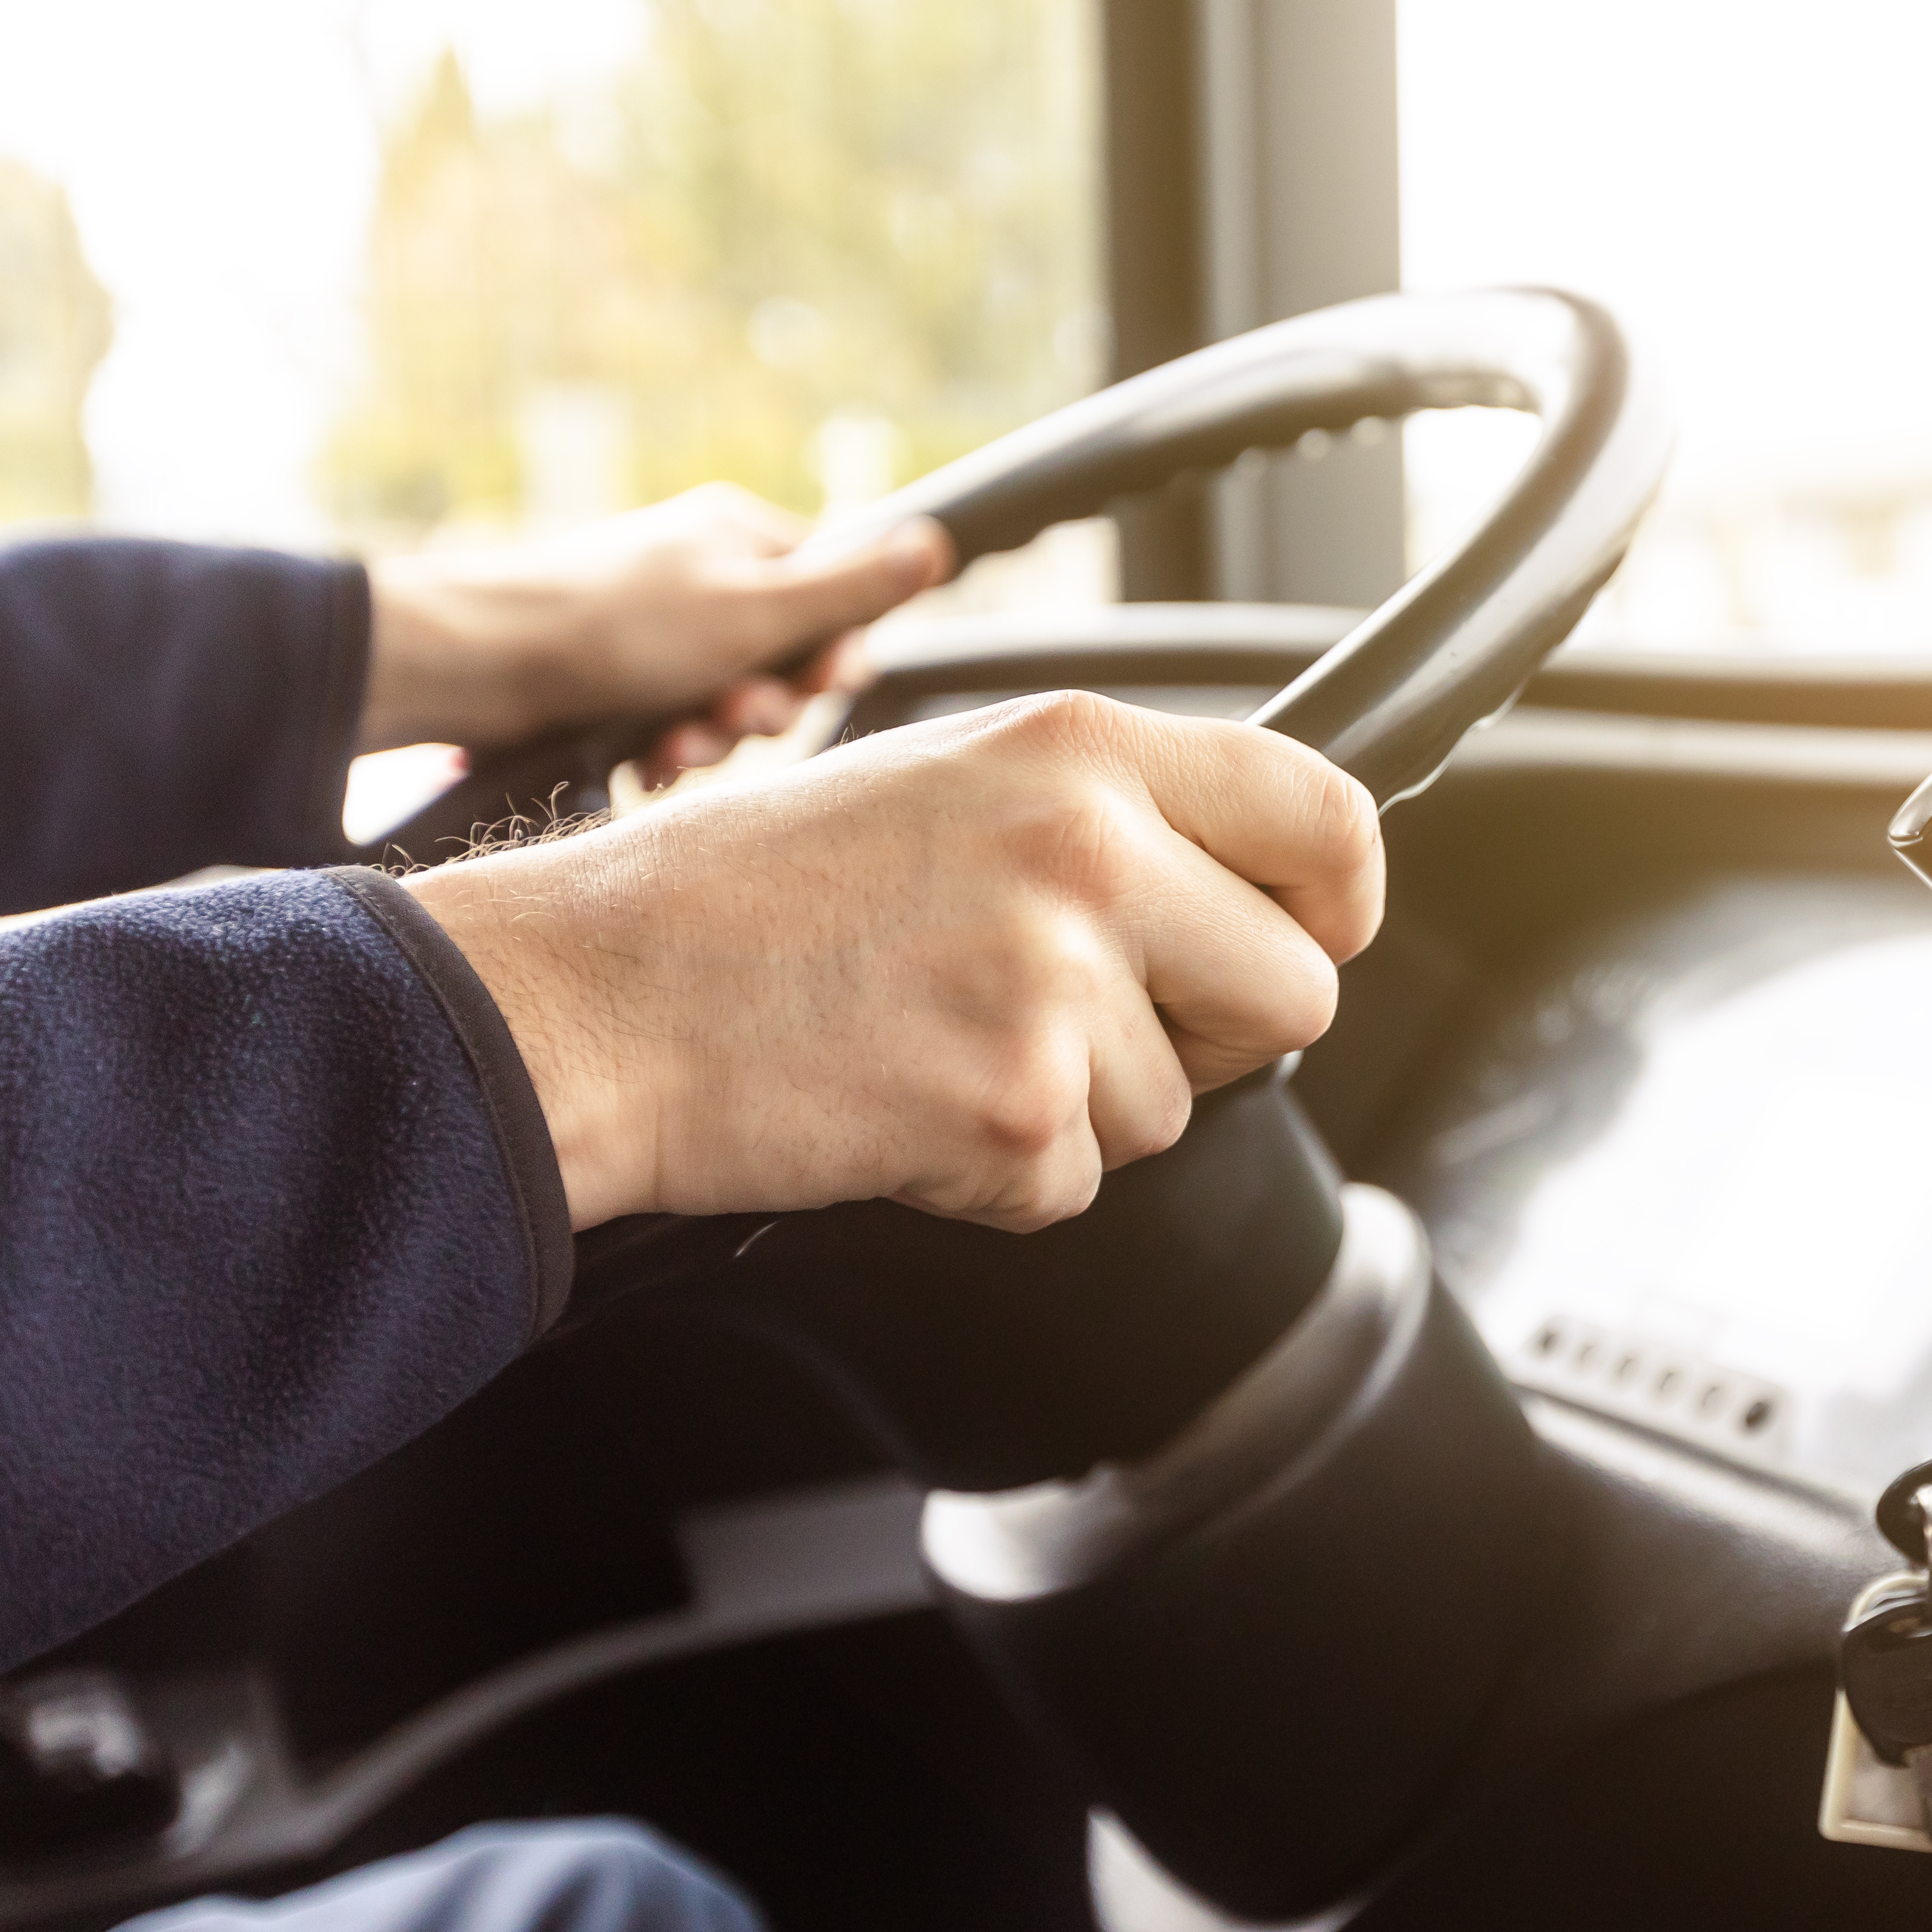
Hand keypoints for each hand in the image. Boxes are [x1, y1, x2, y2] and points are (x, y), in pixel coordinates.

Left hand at [362, 483, 956, 780]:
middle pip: (782, 660)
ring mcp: (655, 634)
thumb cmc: (613, 625)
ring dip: (715, 738)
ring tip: (677, 745)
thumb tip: (937, 541)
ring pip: (727, 704)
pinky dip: (669, 750)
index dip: (833, 652)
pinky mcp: (615, 685)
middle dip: (765, 705)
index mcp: (738, 539)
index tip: (821, 683)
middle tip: (734, 716)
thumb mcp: (755, 607)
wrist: (473, 664)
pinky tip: (647, 763)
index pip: (830, 594)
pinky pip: (675, 728)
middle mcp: (699, 579)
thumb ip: (850, 587)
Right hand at [405, 692, 1383, 1233]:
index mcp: (1083, 750)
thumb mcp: (946, 777)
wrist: (591, 999)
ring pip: (1178, 1106)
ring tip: (938, 1039)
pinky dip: (1002, 1175)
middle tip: (1086, 1021)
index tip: (1312, 933)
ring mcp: (1057, 987)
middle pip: (1296, 990)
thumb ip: (1105, 815)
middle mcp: (1089, 852)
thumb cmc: (743, 896)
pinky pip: (1081, 1181)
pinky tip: (903, 1101)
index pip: (1327, 817)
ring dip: (1077, 1106)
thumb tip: (1242, 884)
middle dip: (1213, 1032)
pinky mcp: (1016, 1114)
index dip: (1340, 899)